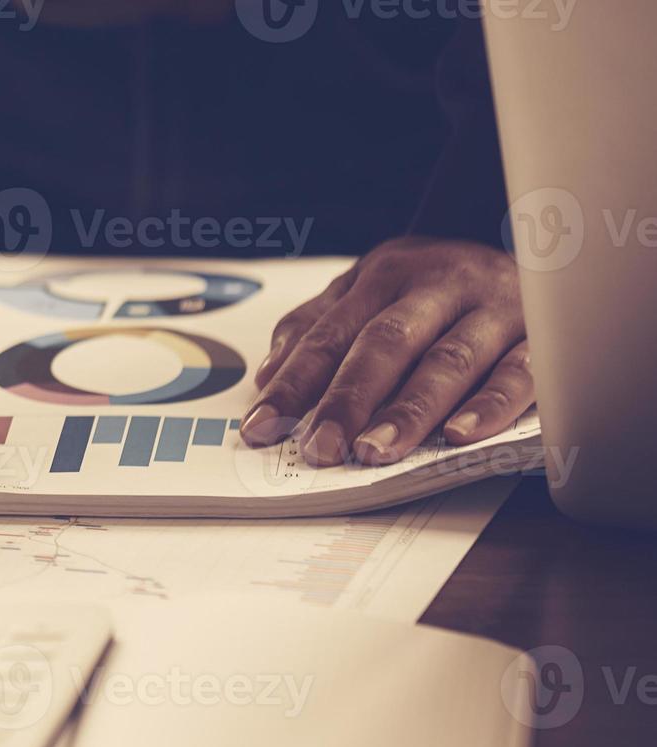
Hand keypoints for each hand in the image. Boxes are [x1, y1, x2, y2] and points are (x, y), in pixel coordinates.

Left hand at [242, 237, 534, 465]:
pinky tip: (459, 435)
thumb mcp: (371, 286)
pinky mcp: (541, 334)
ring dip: (410, 411)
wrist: (537, 240)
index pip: (330, 334)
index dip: (293, 383)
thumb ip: (318, 325)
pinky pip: (518, 373)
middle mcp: (440, 284)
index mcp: (387, 274)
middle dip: (348, 399)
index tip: (261, 427)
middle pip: (386, 344)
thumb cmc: (438, 281)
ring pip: (448, 360)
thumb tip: (267, 375)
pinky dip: (489, 405)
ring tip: (374, 451)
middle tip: (320, 448)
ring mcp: (495, 306)